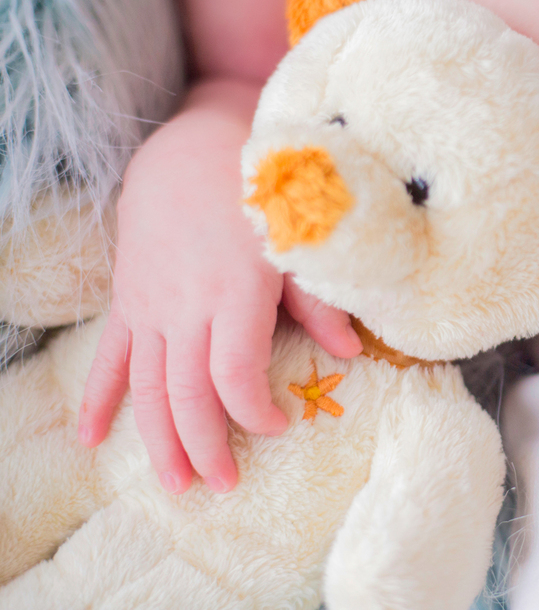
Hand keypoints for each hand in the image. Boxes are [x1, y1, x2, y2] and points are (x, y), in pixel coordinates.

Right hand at [77, 84, 362, 493]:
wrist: (190, 147)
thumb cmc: (258, 192)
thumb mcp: (298, 239)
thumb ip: (319, 298)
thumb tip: (352, 351)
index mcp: (234, 291)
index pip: (235, 373)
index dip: (255, 411)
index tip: (281, 427)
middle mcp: (186, 306)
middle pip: (186, 393)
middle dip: (206, 446)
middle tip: (224, 487)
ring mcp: (150, 306)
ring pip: (146, 387)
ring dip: (158, 440)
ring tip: (175, 486)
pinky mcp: (129, 300)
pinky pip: (109, 357)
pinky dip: (99, 398)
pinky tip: (90, 438)